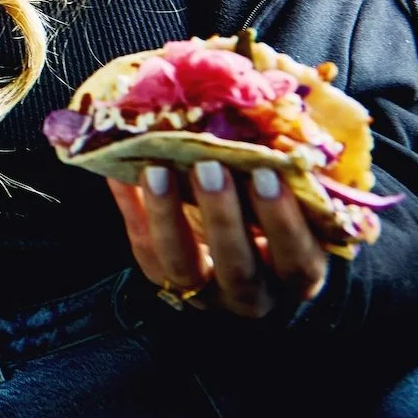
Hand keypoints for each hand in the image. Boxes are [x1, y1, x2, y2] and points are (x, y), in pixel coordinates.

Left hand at [108, 161, 328, 318]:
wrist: (237, 247)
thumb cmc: (274, 212)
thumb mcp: (291, 200)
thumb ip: (287, 174)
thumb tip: (276, 124)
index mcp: (296, 274)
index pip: (297, 259)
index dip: (283, 221)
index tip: (268, 175)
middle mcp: (252, 294)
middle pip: (238, 267)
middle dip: (222, 217)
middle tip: (209, 167)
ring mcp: (204, 293)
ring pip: (183, 267)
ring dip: (168, 216)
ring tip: (157, 169)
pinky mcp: (164, 280)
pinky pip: (145, 250)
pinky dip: (131, 210)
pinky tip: (120, 174)